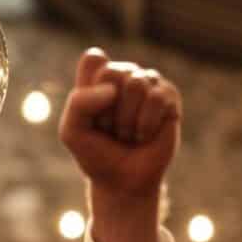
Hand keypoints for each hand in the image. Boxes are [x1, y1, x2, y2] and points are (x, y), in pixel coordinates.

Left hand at [59, 48, 180, 199]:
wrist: (122, 181)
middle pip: (112, 73)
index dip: (89, 89)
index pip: (93, 59)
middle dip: (106, 111)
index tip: (90, 116)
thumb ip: (78, 104)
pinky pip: (156, 98)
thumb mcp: (72, 132)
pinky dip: (144, 125)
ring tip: (126, 134)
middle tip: (109, 129)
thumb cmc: (96, 154)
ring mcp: (148, 83)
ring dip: (126, 120)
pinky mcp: (169, 96)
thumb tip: (114, 90)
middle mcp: (124, 74)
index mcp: (98, 76)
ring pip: (136, 84)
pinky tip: (144, 136)